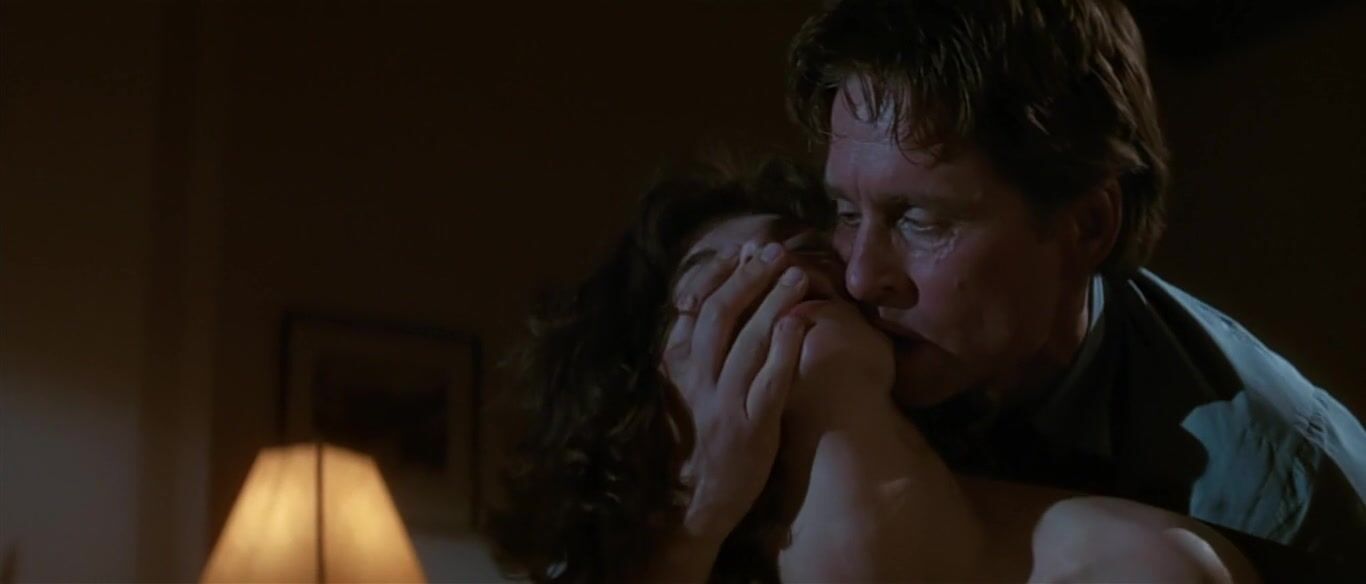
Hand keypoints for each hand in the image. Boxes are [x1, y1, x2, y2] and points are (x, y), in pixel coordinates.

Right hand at [661, 240, 811, 541]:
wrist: (693, 503)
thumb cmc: (693, 441)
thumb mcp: (680, 392)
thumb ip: (689, 353)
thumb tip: (704, 305)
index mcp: (676, 368)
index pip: (693, 308)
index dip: (718, 275)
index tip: (741, 250)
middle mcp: (696, 381)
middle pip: (719, 316)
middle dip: (748, 278)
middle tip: (774, 251)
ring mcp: (724, 404)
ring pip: (746, 342)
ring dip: (771, 302)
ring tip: (795, 273)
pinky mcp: (751, 428)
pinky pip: (769, 383)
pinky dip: (783, 351)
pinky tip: (798, 325)